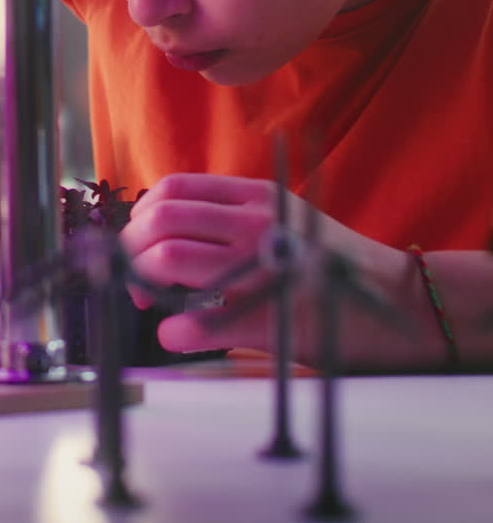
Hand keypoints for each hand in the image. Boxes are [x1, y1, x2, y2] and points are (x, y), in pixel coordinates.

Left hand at [120, 172, 394, 364]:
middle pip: (161, 221)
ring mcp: (260, 265)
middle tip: (136, 279)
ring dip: (144, 283)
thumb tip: (160, 235)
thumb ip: (227, 218)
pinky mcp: (267, 313)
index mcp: (255, 196)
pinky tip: (175, 333)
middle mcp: (255, 222)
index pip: (172, 190)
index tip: (140, 243)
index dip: (141, 217)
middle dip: (132, 250)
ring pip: (170, 260)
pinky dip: (173, 329)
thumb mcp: (280, 216)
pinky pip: (199, 319)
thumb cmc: (326, 261)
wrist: (391, 296)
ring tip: (152, 302)